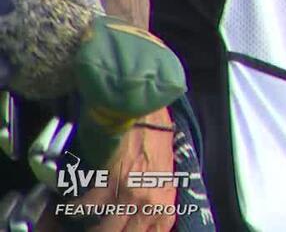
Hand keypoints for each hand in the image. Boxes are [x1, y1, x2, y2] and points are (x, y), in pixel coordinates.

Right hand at [73, 108, 177, 231]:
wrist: (144, 114)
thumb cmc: (156, 142)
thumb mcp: (165, 177)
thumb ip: (156, 202)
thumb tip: (140, 219)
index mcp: (165, 204)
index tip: (119, 229)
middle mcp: (149, 205)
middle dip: (106, 231)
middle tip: (97, 226)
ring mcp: (129, 196)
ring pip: (103, 229)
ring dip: (90, 227)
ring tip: (82, 223)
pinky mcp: (109, 184)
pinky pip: (85, 208)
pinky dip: (75, 209)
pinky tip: (70, 206)